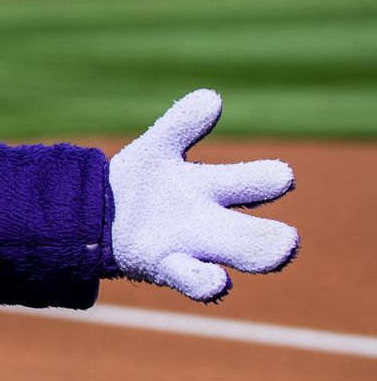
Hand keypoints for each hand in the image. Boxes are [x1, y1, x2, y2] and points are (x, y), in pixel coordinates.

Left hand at [110, 89, 297, 300]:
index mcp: (215, 187)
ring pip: (238, 254)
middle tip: (285, 241)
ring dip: (256, 256)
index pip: (258, 182)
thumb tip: (212, 98)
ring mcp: (192, 246)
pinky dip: (207, 282)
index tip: (281, 176)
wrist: (95, 214)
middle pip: (259, 234)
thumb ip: (182, 123)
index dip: (271, 180)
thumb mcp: (158, 147)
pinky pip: (194, 280)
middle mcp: (213, 222)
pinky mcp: (165, 267)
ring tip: (275, 253)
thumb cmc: (141, 181)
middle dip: (277, 239)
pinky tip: (216, 279)